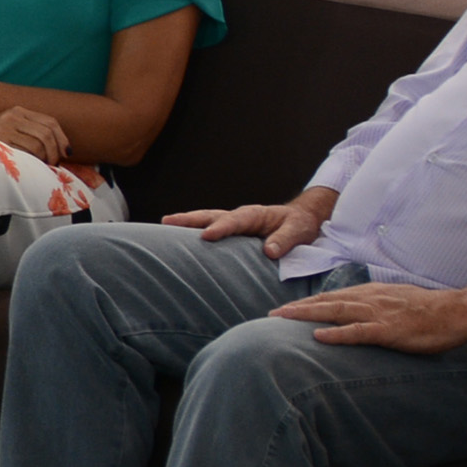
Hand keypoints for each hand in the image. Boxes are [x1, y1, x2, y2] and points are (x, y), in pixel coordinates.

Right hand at [0, 104, 71, 164]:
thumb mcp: (6, 128)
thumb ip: (27, 132)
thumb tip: (55, 151)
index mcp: (18, 111)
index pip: (50, 122)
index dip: (62, 139)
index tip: (66, 153)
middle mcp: (13, 116)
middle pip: (47, 134)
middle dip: (55, 152)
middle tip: (53, 165)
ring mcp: (6, 127)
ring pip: (39, 144)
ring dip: (45, 159)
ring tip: (41, 168)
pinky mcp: (0, 140)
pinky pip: (27, 152)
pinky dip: (34, 162)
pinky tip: (31, 168)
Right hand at [166, 190, 335, 256]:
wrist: (302, 220)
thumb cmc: (301, 225)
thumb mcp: (299, 231)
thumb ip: (286, 240)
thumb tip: (269, 251)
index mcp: (255, 215)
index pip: (235, 221)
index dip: (221, 228)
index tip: (206, 236)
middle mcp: (240, 217)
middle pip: (211, 215)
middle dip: (189, 219)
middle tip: (167, 221)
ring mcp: (233, 224)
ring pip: (206, 221)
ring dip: (186, 223)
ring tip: (164, 224)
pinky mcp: (231, 233)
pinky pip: (210, 230)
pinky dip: (194, 232)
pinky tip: (178, 240)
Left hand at [272, 280, 466, 354]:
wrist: (457, 312)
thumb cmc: (429, 310)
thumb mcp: (397, 302)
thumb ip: (375, 305)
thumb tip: (357, 312)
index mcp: (372, 293)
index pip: (333, 297)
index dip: (308, 302)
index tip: (286, 309)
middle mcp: (370, 299)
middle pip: (326, 301)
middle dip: (297, 308)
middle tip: (271, 315)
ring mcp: (379, 314)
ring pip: (335, 311)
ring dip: (307, 315)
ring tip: (283, 320)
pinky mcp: (389, 330)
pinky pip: (358, 331)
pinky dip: (337, 333)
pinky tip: (318, 336)